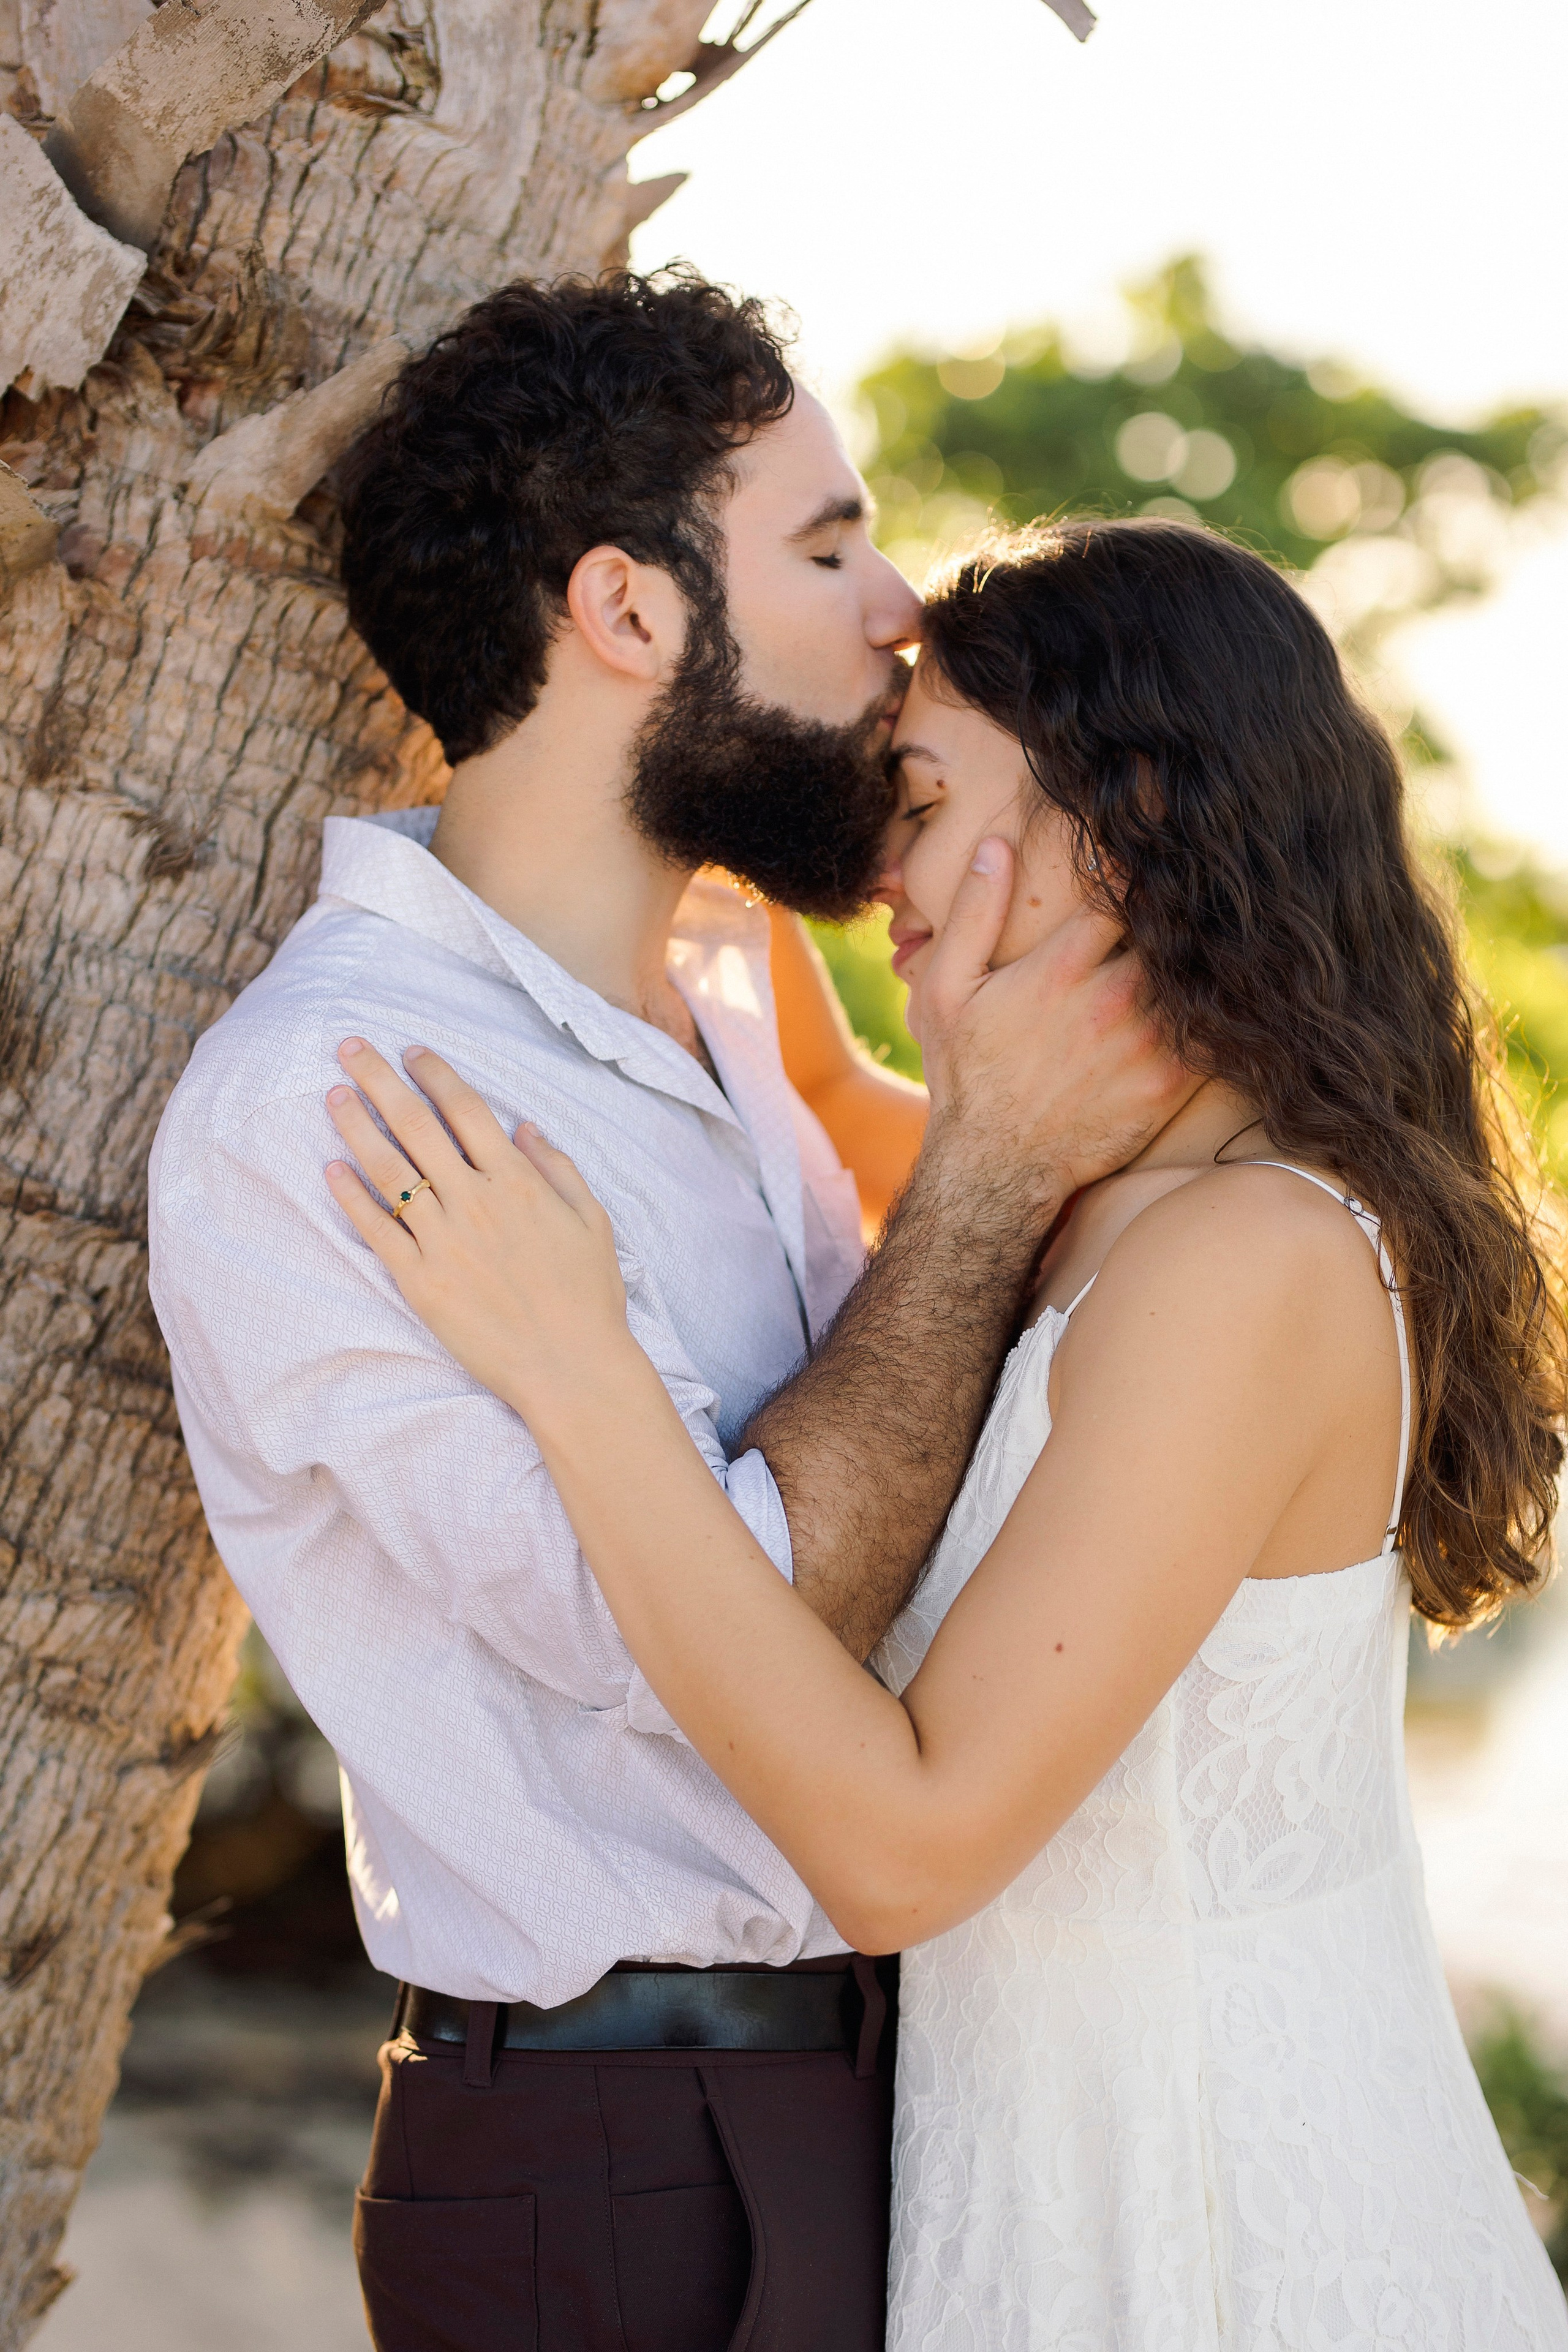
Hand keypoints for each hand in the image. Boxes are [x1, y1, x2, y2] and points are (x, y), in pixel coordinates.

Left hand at [323, 1040, 628, 1414]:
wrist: (571, 1368)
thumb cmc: (589, 1296)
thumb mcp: (592, 1220)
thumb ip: (557, 1167)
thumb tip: (524, 1125)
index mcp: (517, 1181)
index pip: (465, 1109)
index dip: (435, 1074)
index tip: (411, 1051)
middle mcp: (474, 1202)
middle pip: (415, 1126)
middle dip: (379, 1080)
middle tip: (349, 1047)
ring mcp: (443, 1241)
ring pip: (388, 1170)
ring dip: (356, 1126)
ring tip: (333, 1095)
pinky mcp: (420, 1281)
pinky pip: (377, 1229)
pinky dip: (351, 1196)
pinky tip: (332, 1167)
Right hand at [915, 839, 1195, 1211]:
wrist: (996, 1170)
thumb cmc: (967, 1076)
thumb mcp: (946, 990)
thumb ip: (974, 915)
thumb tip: (996, 846)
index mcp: (1060, 968)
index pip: (1120, 890)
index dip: (1138, 864)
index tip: (1151, 847)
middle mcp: (1111, 1001)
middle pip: (1172, 927)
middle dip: (1181, 905)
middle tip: (1197, 882)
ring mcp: (1146, 1045)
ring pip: (1198, 975)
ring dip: (1204, 952)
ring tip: (1218, 930)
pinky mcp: (1170, 1085)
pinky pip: (1215, 1033)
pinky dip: (1221, 1008)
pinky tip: (1220, 992)